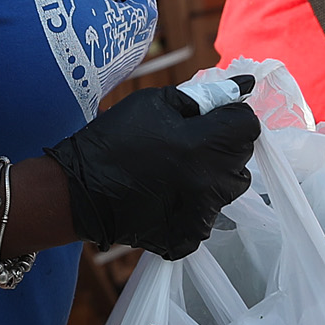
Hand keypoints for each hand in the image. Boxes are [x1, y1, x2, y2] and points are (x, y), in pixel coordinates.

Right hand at [43, 78, 259, 257]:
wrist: (76, 190)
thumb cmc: (113, 138)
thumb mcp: (154, 103)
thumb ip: (203, 97)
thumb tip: (244, 87)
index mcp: (202, 146)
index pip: (248, 126)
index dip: (232, 118)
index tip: (212, 119)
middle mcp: (208, 183)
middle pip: (240, 159)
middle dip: (222, 146)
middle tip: (189, 144)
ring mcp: (200, 215)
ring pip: (228, 189)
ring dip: (212, 176)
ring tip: (178, 171)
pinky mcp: (188, 237)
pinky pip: (207, 216)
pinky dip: (194, 205)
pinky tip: (167, 197)